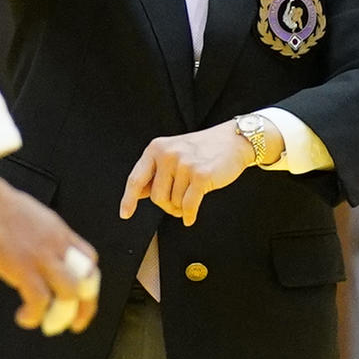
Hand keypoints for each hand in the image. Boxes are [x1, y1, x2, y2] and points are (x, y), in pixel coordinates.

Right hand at [0, 163, 99, 332]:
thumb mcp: (27, 216)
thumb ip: (36, 235)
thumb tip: (31, 253)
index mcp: (58, 231)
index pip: (90, 259)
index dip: (89, 283)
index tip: (80, 298)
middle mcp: (56, 244)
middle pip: (88, 281)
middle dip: (85, 308)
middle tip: (73, 324)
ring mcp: (39, 255)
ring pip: (70, 293)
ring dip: (62, 316)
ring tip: (48, 326)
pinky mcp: (19, 266)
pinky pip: (38, 301)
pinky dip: (34, 316)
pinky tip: (23, 318)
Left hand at [119, 121, 274, 228]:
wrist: (234, 140)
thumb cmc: (202, 150)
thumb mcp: (173, 153)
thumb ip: (155, 172)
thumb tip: (138, 193)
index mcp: (156, 148)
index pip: (136, 179)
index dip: (128, 199)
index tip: (125, 214)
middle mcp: (168, 154)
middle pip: (156, 197)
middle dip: (167, 205)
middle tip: (178, 202)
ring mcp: (184, 164)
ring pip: (174, 202)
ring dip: (181, 208)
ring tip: (191, 197)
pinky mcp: (201, 176)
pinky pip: (188, 206)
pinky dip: (189, 215)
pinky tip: (190, 218)